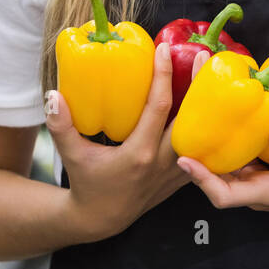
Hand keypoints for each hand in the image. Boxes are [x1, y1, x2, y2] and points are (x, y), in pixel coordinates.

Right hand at [46, 43, 206, 241]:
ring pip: (201, 133)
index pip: (157, 107)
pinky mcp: (182, 177)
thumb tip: (53, 95)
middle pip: (190, 116)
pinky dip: (209, 127)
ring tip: (214, 74)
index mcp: (138, 153)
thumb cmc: (87, 183)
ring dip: (208, 104)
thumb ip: (61, 126)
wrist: (101, 218)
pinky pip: (202, 149)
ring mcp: (175, 171)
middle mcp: (162, 161)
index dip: (163, 76)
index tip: (164, 49)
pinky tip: (215, 105)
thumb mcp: (72, 155)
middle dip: (199, 84)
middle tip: (206, 54)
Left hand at [177, 129, 268, 214]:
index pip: (224, 196)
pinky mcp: (268, 173)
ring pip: (229, 171)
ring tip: (198, 124)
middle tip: (184, 131)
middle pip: (219, 182)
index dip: (202, 180)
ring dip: (213, 152)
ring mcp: (263, 183)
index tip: (185, 160)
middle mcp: (259, 191)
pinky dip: (231, 146)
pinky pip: (242, 162)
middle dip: (199, 161)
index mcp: (267, 194)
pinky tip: (228, 125)